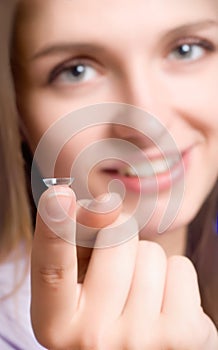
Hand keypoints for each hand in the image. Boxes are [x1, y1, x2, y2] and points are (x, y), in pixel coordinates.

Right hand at [31, 186, 217, 348]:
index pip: (52, 270)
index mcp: (56, 325)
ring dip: (147, 266)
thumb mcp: (78, 289)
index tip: (58, 194)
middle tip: (118, 278)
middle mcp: (94, 339)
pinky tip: (165, 307)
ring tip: (140, 300)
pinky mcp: (185, 335)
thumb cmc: (106, 316)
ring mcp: (141, 339)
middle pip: (117, 236)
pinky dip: (174, 279)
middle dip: (120, 241)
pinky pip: (180, 267)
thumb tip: (107, 204)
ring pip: (150, 252)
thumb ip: (78, 244)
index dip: (54, 229)